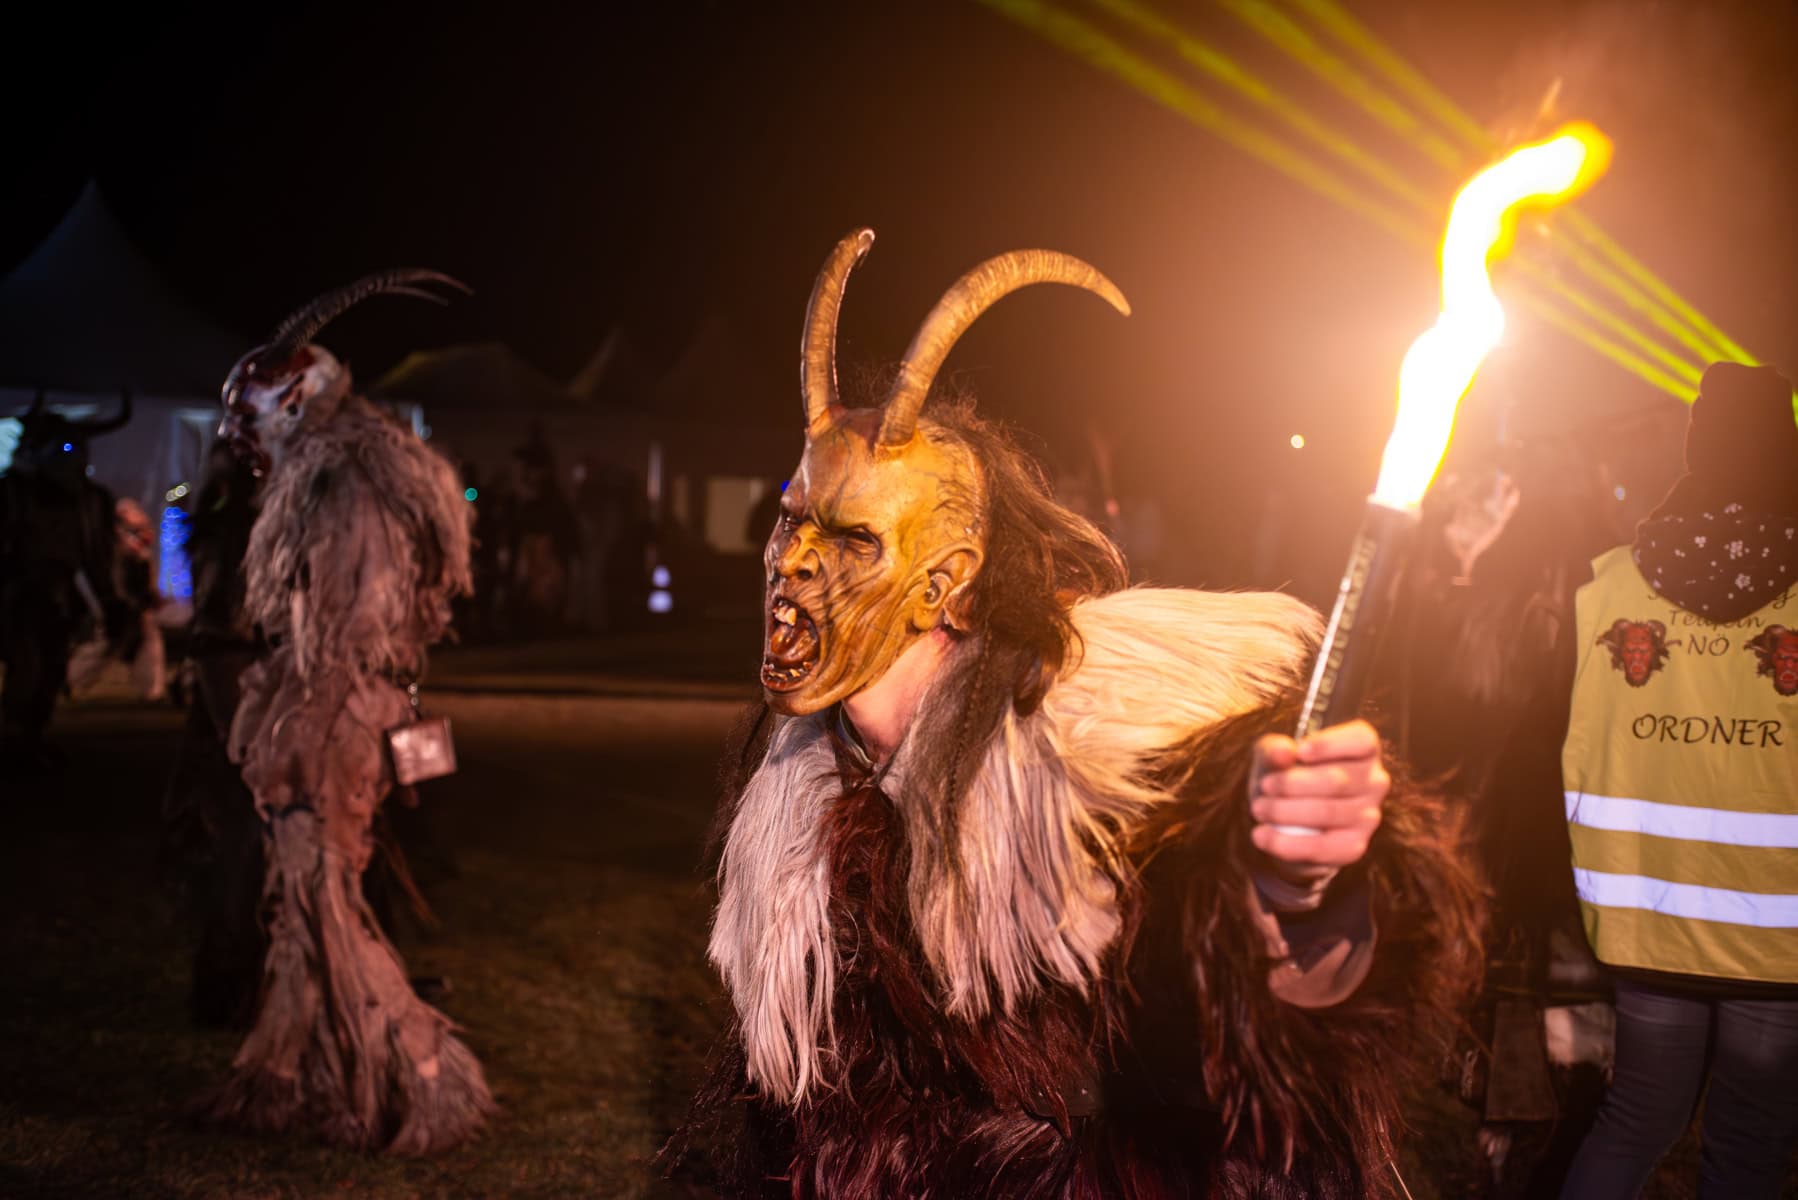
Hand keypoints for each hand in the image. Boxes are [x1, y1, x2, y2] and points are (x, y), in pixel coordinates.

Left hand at [1249, 719, 1387, 874]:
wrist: (1285, 821)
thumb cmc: (1284, 776)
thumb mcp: (1272, 756)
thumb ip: (1275, 750)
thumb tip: (1283, 752)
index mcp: (1364, 749)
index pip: (1361, 741)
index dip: (1331, 745)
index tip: (1300, 750)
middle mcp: (1374, 781)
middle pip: (1337, 780)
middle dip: (1293, 784)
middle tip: (1264, 786)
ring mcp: (1369, 816)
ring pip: (1328, 812)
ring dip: (1285, 812)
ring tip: (1258, 809)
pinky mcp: (1354, 847)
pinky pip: (1322, 848)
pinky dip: (1287, 843)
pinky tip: (1262, 836)